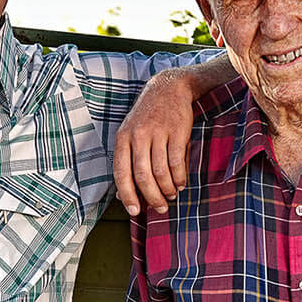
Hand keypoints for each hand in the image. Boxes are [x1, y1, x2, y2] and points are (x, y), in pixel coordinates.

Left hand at [114, 71, 195, 215]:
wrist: (168, 89)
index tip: (134, 212)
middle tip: (160, 209)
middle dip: (151, 197)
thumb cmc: (147, 118)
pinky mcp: (177, 131)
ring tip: (171, 196)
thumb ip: (126, 163)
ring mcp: (158, 133)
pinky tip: (181, 184)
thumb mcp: (130, 136)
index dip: (127, 195)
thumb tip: (121, 197)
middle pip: (143, 176)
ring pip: (161, 171)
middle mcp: (138, 136)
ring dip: (167, 189)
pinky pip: (177, 162)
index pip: (121, 173)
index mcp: (123, 138)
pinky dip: (179, 177)